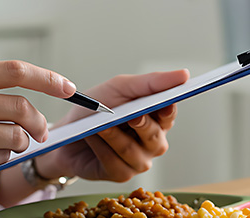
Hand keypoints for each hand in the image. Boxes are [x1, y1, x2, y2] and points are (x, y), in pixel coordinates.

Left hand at [36, 70, 188, 181]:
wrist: (66, 134)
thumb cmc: (95, 109)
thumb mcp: (120, 88)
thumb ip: (151, 82)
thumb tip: (183, 75)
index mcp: (155, 119)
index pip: (169, 114)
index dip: (168, 109)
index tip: (166, 102)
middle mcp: (152, 142)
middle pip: (155, 136)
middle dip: (142, 125)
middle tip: (131, 116)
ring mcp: (138, 160)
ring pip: (134, 151)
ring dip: (114, 135)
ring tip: (99, 124)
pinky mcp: (121, 174)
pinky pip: (116, 163)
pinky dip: (102, 148)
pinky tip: (92, 137)